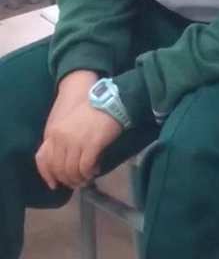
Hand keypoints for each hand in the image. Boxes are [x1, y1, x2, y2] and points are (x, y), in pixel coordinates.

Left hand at [36, 71, 123, 189]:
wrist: (109, 100)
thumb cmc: (90, 109)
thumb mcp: (68, 121)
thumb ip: (61, 137)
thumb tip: (64, 159)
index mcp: (53, 132)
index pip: (43, 159)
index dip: (47, 175)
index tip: (54, 184)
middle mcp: (61, 139)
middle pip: (58, 168)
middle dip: (66, 179)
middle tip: (76, 182)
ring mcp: (75, 142)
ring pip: (71, 170)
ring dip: (78, 178)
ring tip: (86, 178)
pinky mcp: (91, 145)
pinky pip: (85, 167)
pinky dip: (89, 173)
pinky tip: (94, 172)